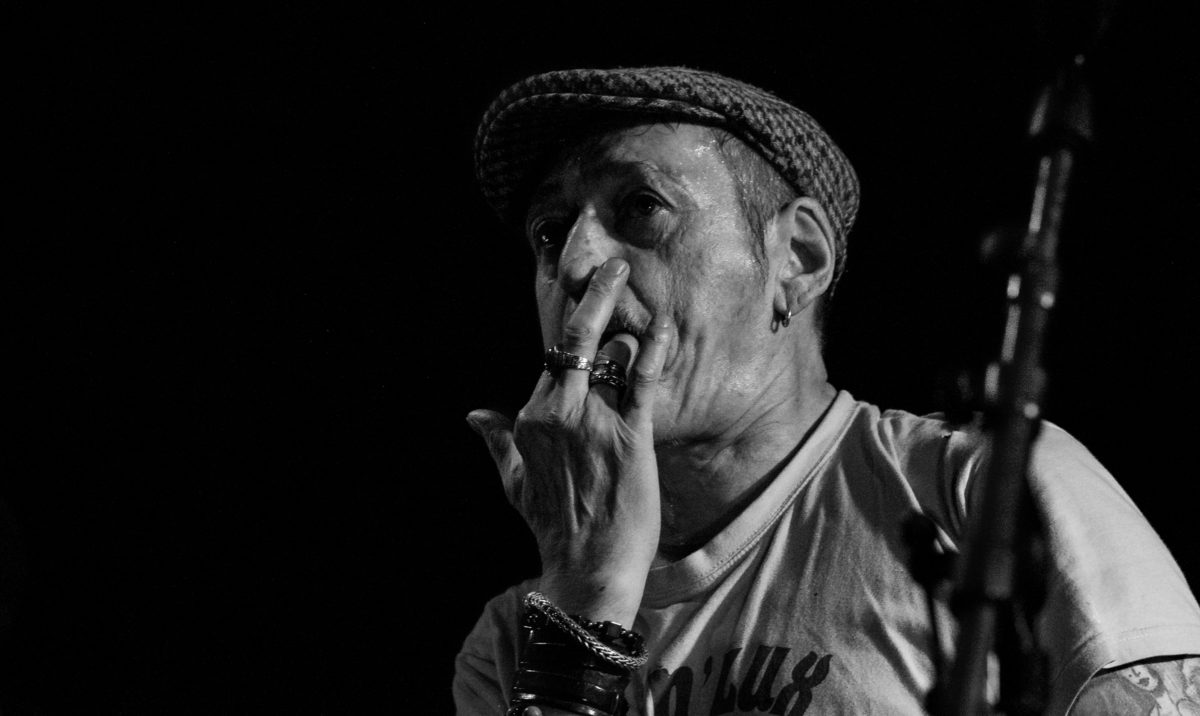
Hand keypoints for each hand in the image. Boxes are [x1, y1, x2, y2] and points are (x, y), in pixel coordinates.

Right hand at [467, 259, 672, 626]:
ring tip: (633, 289)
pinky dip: (652, 351)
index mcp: (529, 419)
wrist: (589, 571)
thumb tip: (474, 415)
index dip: (567, 323)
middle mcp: (555, 414)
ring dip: (624, 322)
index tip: (573, 286)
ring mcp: (592, 424)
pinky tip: (662, 327)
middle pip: (574, 341)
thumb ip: (497, 443)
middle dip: (592, 295)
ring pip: (608, 354)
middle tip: (607, 264)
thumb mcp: (515, 483)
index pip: (552, 358)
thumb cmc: (554, 528)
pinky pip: (641, 383)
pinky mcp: (630, 437)